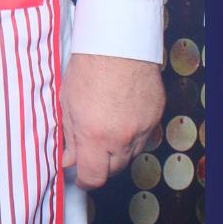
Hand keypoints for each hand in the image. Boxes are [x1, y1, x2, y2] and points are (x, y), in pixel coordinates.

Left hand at [61, 52, 164, 188]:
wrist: (117, 43)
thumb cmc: (89, 67)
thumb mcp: (67, 104)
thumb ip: (70, 136)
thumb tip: (69, 158)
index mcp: (94, 136)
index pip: (93, 178)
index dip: (84, 180)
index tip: (80, 177)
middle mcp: (121, 138)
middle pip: (113, 170)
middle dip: (100, 164)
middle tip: (89, 149)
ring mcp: (142, 129)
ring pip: (130, 155)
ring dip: (117, 150)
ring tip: (105, 128)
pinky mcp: (155, 117)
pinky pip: (144, 137)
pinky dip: (132, 134)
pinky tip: (120, 116)